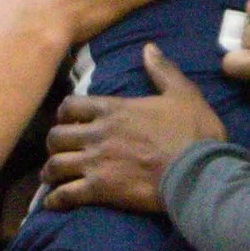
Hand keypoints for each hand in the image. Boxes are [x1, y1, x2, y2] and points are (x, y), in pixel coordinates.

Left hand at [41, 43, 224, 212]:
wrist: (198, 172)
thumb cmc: (194, 133)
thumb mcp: (184, 94)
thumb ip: (163, 70)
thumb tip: (149, 47)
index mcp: (114, 110)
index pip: (70, 106)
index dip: (64, 114)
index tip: (68, 121)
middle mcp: (98, 134)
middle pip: (55, 137)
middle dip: (54, 144)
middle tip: (60, 151)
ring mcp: (96, 163)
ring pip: (55, 166)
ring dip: (50, 172)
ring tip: (52, 178)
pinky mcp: (100, 190)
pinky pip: (65, 195)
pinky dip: (55, 200)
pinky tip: (53, 203)